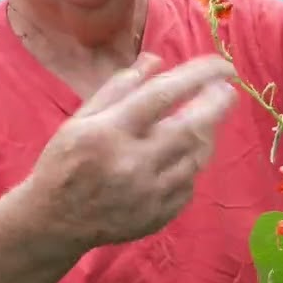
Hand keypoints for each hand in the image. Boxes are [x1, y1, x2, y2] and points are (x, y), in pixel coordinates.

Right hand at [25, 53, 238, 250]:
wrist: (54, 221)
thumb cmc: (65, 161)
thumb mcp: (81, 117)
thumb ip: (120, 87)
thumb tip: (158, 61)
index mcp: (109, 132)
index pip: (163, 94)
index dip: (198, 75)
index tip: (221, 64)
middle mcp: (132, 163)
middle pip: (191, 127)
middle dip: (217, 104)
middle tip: (228, 89)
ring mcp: (148, 193)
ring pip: (196, 157)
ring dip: (208, 133)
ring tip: (208, 117)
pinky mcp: (158, 215)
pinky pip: (189, 184)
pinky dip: (193, 163)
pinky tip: (188, 152)